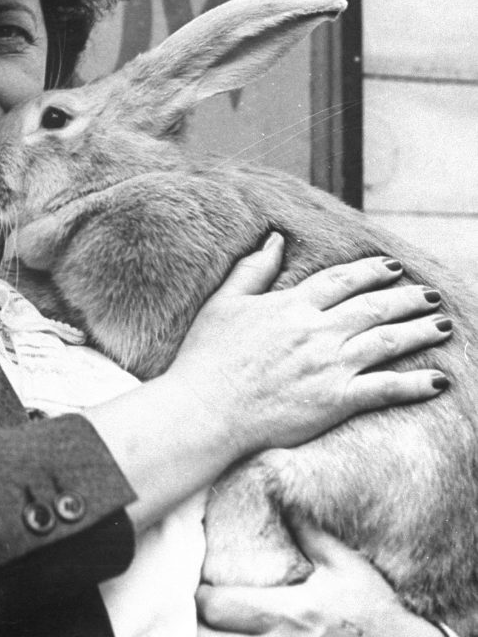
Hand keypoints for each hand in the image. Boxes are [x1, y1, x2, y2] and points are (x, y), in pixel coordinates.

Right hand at [166, 234, 450, 458]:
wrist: (205, 409)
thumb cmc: (207, 357)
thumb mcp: (224, 303)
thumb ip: (253, 269)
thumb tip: (275, 239)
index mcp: (290, 305)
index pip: (340, 280)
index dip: (370, 271)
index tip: (392, 267)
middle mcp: (315, 331)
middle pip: (372, 307)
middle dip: (406, 298)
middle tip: (430, 295)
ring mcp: (328, 365)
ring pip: (386, 342)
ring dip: (418, 332)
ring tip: (442, 325)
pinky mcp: (335, 400)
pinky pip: (384, 389)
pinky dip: (414, 384)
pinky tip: (439, 381)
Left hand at [196, 518, 441, 635]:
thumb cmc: (376, 612)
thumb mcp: (346, 568)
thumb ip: (311, 533)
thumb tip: (287, 498)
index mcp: (287, 613)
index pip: (217, 606)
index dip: (203, 596)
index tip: (204, 587)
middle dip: (200, 626)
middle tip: (204, 613)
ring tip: (213, 630)